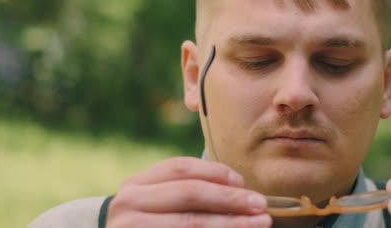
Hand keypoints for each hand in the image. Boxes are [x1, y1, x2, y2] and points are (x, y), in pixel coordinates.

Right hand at [106, 157, 271, 227]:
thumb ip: (188, 190)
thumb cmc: (148, 223)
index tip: (244, 182)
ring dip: (231, 223)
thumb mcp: (157, 201)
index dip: (217, 172)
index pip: (182, 168)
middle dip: (231, 199)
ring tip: (259, 223)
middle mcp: (129, 204)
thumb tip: (241, 190)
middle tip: (261, 205)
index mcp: (137, 184)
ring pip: (191, 223)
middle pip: (190, 194)